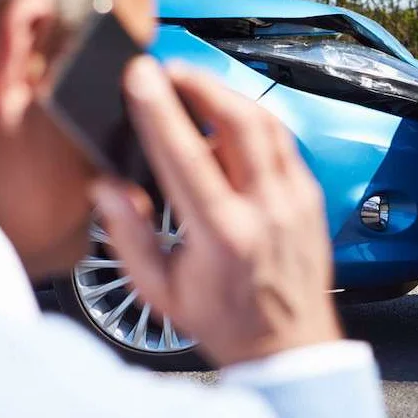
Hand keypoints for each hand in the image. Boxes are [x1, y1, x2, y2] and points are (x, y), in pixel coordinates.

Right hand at [91, 56, 341, 366]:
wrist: (290, 347)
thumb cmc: (226, 322)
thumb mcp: (161, 291)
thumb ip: (129, 236)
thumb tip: (106, 187)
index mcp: (223, 235)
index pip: (187, 155)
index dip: (160, 109)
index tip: (140, 76)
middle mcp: (266, 210)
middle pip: (239, 121)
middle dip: (200, 82)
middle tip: (169, 70)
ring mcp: (296, 200)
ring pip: (267, 123)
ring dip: (228, 95)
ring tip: (194, 86)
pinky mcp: (311, 196)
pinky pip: (283, 142)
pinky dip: (253, 121)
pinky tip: (229, 121)